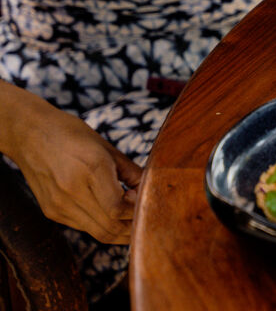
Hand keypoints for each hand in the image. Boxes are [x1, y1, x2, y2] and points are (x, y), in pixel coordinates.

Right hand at [3, 90, 141, 243]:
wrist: (30, 135)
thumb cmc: (74, 136)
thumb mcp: (107, 148)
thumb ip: (132, 172)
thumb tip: (152, 190)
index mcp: (91, 170)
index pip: (117, 209)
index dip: (136, 212)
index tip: (144, 200)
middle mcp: (72, 191)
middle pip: (109, 227)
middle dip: (133, 228)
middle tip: (147, 217)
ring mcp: (59, 205)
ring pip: (97, 232)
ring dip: (119, 232)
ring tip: (134, 220)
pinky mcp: (51, 212)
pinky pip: (83, 227)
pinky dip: (102, 225)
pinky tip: (112, 215)